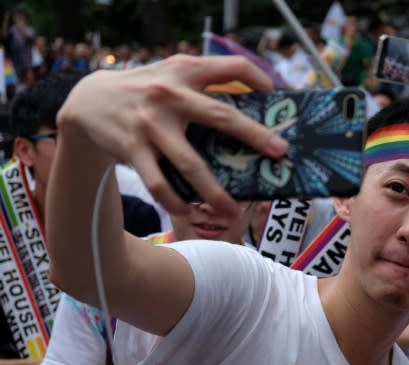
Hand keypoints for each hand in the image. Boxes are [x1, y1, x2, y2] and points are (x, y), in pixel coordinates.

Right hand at [56, 55, 288, 216]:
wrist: (88, 99)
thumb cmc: (146, 90)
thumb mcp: (172, 74)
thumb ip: (204, 84)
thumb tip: (250, 111)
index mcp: (185, 71)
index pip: (231, 66)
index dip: (258, 77)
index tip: (277, 93)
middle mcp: (170, 95)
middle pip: (221, 116)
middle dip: (254, 135)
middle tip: (279, 152)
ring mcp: (151, 123)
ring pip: (191, 164)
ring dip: (215, 192)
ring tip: (233, 212)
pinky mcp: (133, 148)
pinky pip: (159, 184)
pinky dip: (176, 202)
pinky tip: (190, 211)